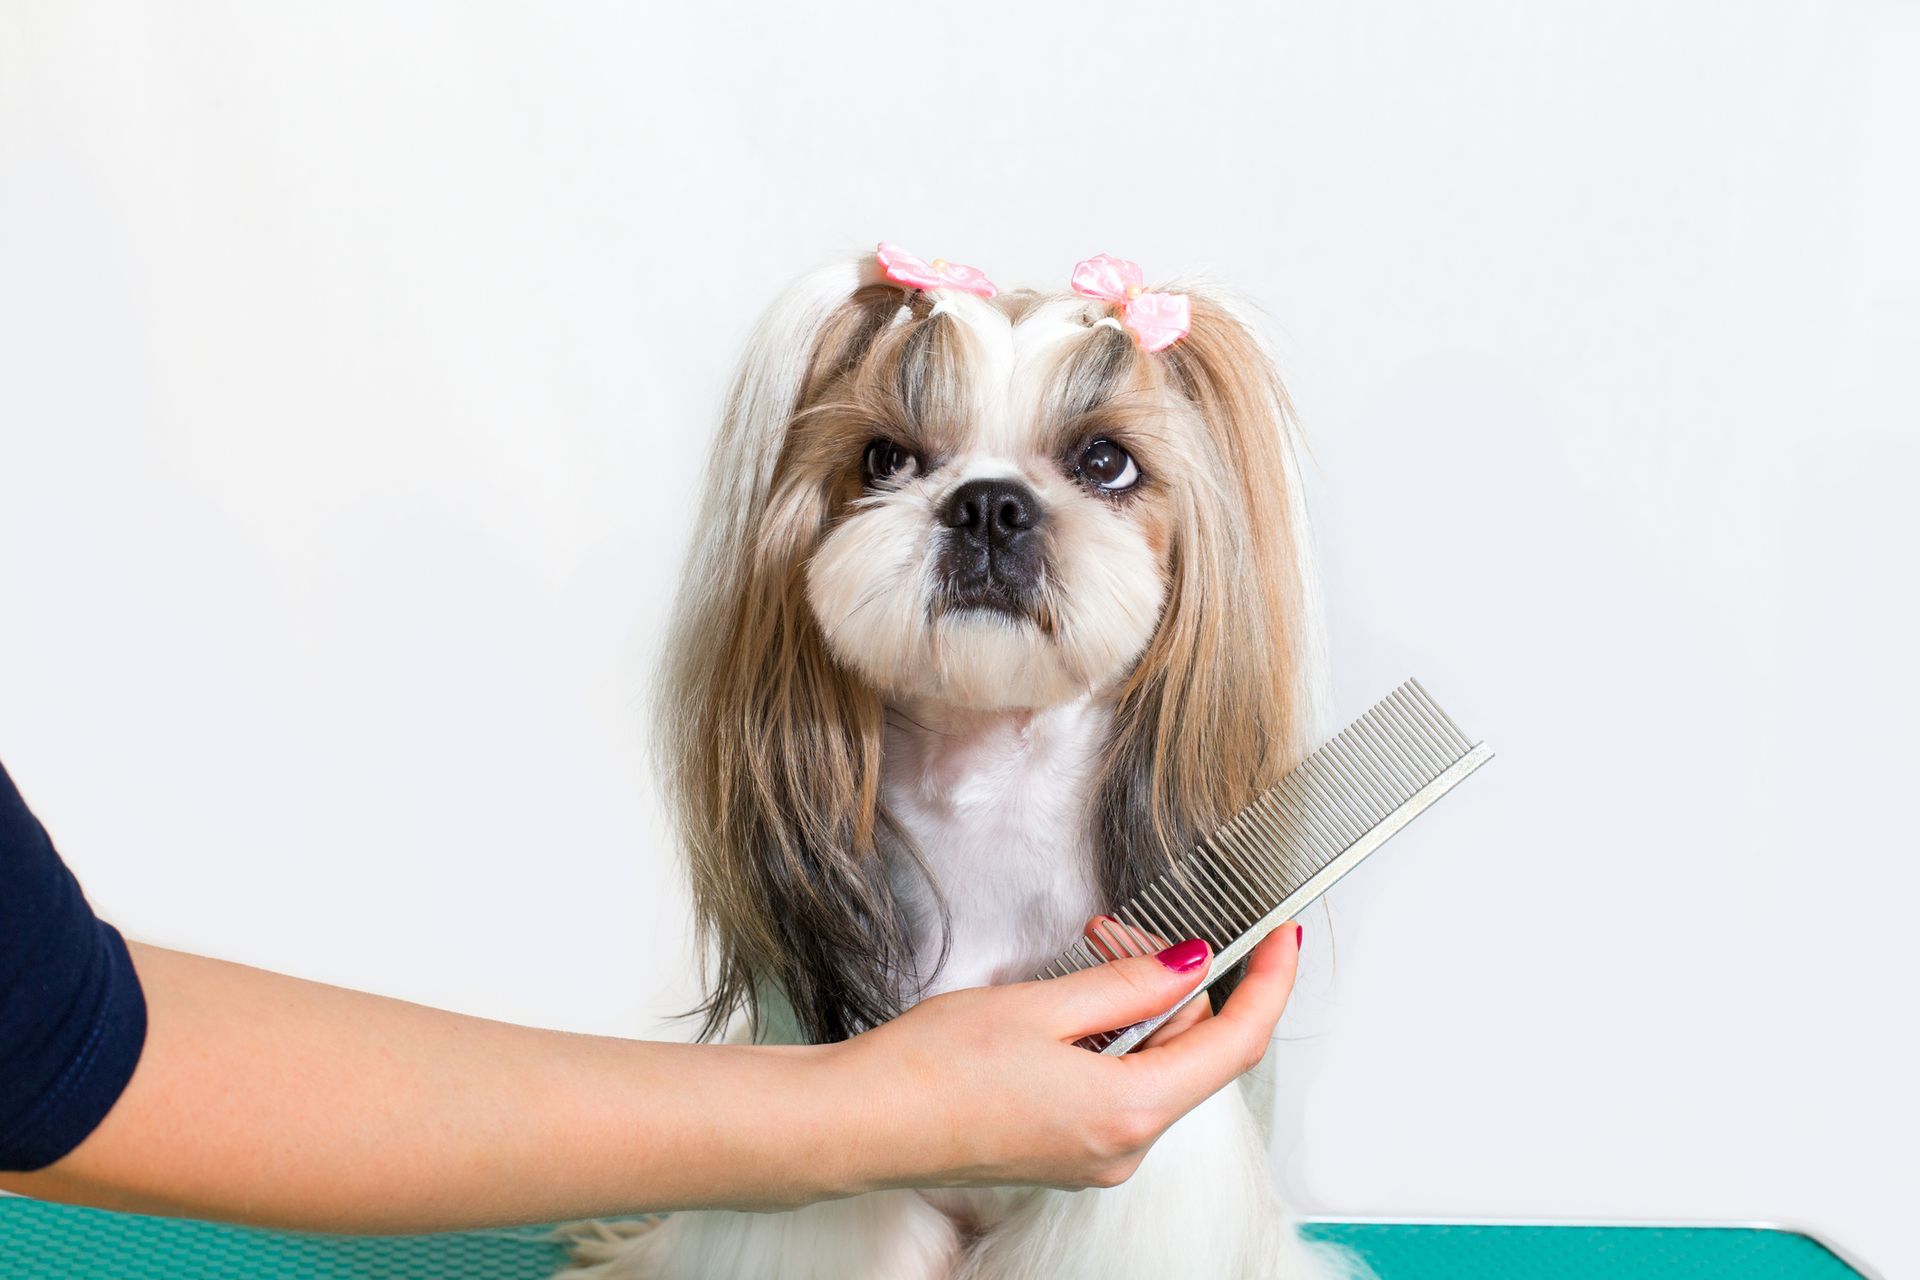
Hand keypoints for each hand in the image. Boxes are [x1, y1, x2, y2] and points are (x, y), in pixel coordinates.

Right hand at [832, 922, 1301, 1193]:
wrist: (862, 1124)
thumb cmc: (933, 1070)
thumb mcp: (1044, 1005)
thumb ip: (1131, 983)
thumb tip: (1192, 962)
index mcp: (1129, 1110)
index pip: (1236, 1041)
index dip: (1270, 981)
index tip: (1284, 936)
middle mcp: (1123, 1147)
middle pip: (1190, 1049)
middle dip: (1167, 979)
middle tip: (1112, 932)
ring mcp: (1096, 1156)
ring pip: (1152, 1065)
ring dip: (1130, 1006)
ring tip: (1077, 962)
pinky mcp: (1068, 1152)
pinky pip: (1117, 1087)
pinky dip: (1106, 1039)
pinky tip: (1061, 1011)